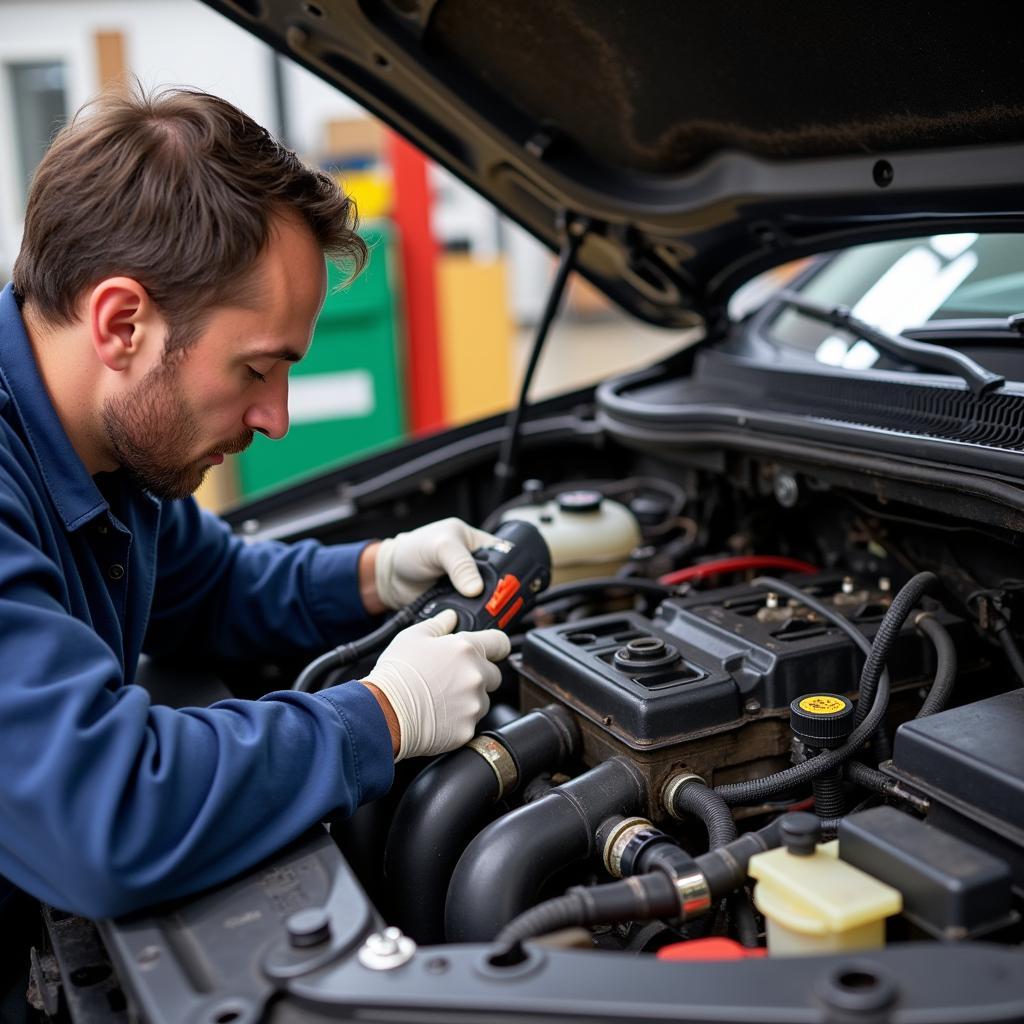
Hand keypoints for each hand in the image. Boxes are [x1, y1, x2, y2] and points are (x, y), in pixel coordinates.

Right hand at [362, 609, 509, 760]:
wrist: (384, 711)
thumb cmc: (397, 674)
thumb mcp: (412, 637)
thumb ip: (438, 624)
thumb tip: (451, 616)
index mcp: (466, 649)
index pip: (501, 643)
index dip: (496, 646)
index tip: (492, 651)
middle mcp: (475, 676)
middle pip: (493, 675)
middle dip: (478, 675)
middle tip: (451, 679)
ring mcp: (473, 704)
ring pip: (482, 700)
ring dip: (469, 699)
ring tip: (441, 699)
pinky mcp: (468, 728)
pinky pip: (471, 722)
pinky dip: (459, 720)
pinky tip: (439, 715)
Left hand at [373, 517, 498, 610]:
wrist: (391, 576)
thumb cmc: (412, 550)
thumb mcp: (439, 547)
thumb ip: (459, 564)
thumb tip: (476, 587)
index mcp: (479, 545)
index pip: (508, 558)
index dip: (512, 572)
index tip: (510, 587)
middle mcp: (478, 567)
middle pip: (501, 584)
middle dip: (498, 596)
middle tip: (495, 604)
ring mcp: (469, 588)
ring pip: (489, 602)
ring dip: (485, 609)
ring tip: (482, 614)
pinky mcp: (460, 606)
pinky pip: (473, 615)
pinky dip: (472, 619)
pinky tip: (470, 620)